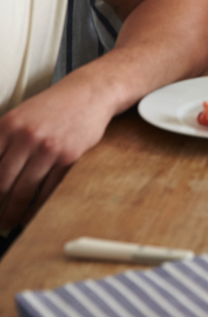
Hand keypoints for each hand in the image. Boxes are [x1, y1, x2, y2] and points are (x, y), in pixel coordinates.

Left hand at [0, 76, 112, 231]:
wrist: (90, 92)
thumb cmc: (53, 106)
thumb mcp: (20, 116)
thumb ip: (2, 141)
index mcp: (7, 125)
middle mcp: (26, 136)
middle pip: (1, 183)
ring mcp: (48, 147)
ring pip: (22, 190)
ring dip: (12, 213)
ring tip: (7, 223)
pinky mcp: (69, 156)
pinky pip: (47, 190)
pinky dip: (36, 207)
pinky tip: (29, 215)